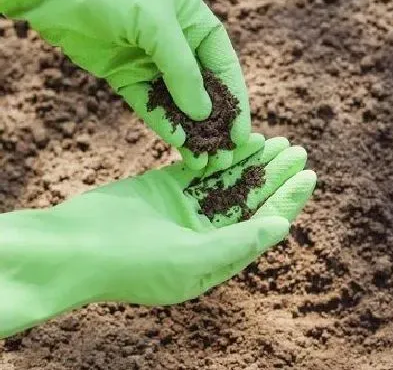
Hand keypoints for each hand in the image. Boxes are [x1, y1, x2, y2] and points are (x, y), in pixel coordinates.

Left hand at [0, 0, 248, 169]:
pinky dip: (164, 124)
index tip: (241, 136)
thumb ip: (182, 71)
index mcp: (199, 27)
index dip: (236, 104)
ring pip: (179, 105)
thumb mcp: (157, 25)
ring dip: (191, 133)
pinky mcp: (130, 78)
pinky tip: (177, 143)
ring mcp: (154, 65)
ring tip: (202, 162)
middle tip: (223, 158)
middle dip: (215, 126)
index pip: (226, 71)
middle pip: (205, 93)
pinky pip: (150, 106)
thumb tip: (203, 114)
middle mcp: (182, 48)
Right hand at [0, 134, 315, 337]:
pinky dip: (223, 154)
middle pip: (250, 202)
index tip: (309, 176)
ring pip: (229, 181)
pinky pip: (203, 167)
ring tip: (280, 141)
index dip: (287, 202)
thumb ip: (239, 243)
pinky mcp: (166, 186)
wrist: (73, 247)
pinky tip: (245, 139)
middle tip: (299, 150)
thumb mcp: (193, 259)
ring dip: (254, 161)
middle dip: (275, 176)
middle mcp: (206, 235)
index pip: (262, 227)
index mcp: (217, 259)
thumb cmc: (133, 264)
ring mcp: (186, 210)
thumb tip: (283, 226)